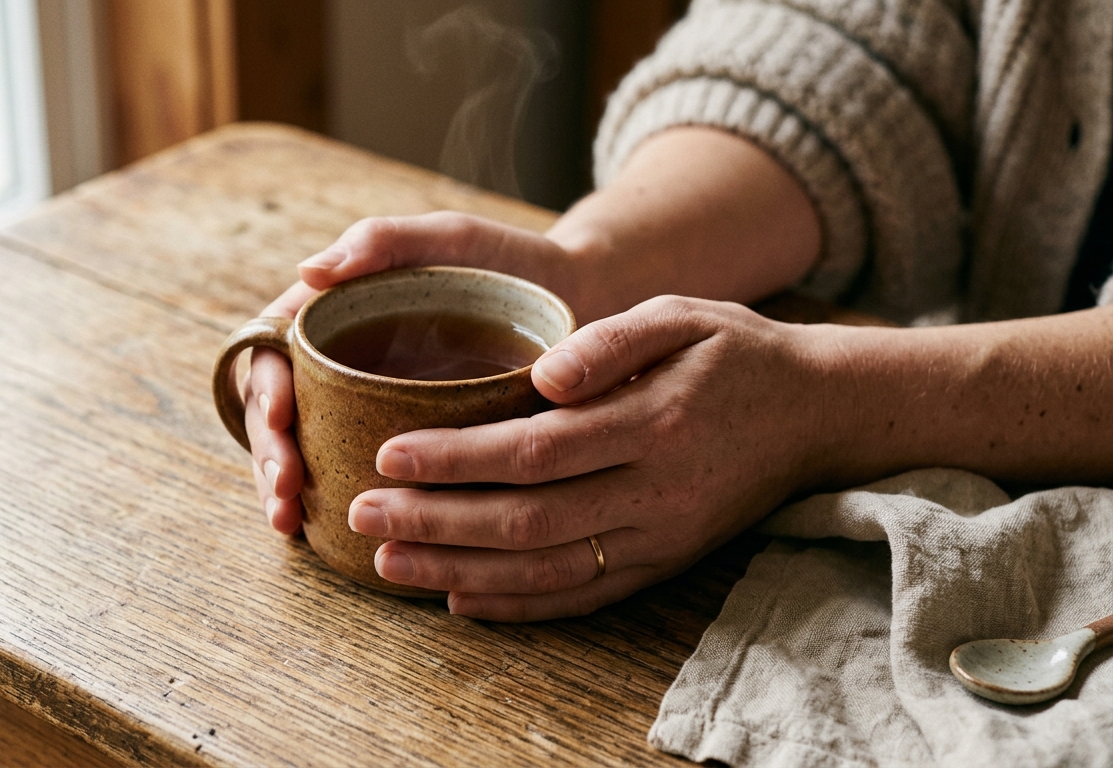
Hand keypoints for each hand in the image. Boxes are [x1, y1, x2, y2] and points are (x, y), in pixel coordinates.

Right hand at [246, 213, 586, 534]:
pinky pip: (355, 475)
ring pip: (306, 451)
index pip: (273, 351)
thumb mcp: (450, 240)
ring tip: (291, 523)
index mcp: (336, 316)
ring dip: (287, 490)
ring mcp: (369, 408)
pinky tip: (328, 536)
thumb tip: (307, 272)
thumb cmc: (512, 263)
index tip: (280, 420)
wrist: (579, 304)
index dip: (264, 388)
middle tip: (283, 493)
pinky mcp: (405, 445)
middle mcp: (344, 365)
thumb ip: (384, 241)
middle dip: (270, 453)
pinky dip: (333, 504)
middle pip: (278, 412)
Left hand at [344, 295, 829, 620]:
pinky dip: (518, 604)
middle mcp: (656, 493)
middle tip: (361, 513)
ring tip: (389, 564)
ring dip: (459, 572)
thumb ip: (612, 341)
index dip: (456, 460)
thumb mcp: (683, 316)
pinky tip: (461, 599)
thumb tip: (542, 376)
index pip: (535, 451)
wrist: (817, 416)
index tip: (388, 454)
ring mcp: (661, 539)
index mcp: (655, 422)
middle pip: (527, 521)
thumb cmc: (737, 353)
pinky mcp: (664, 564)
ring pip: (545, 570)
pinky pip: (583, 597)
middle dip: (435, 522)